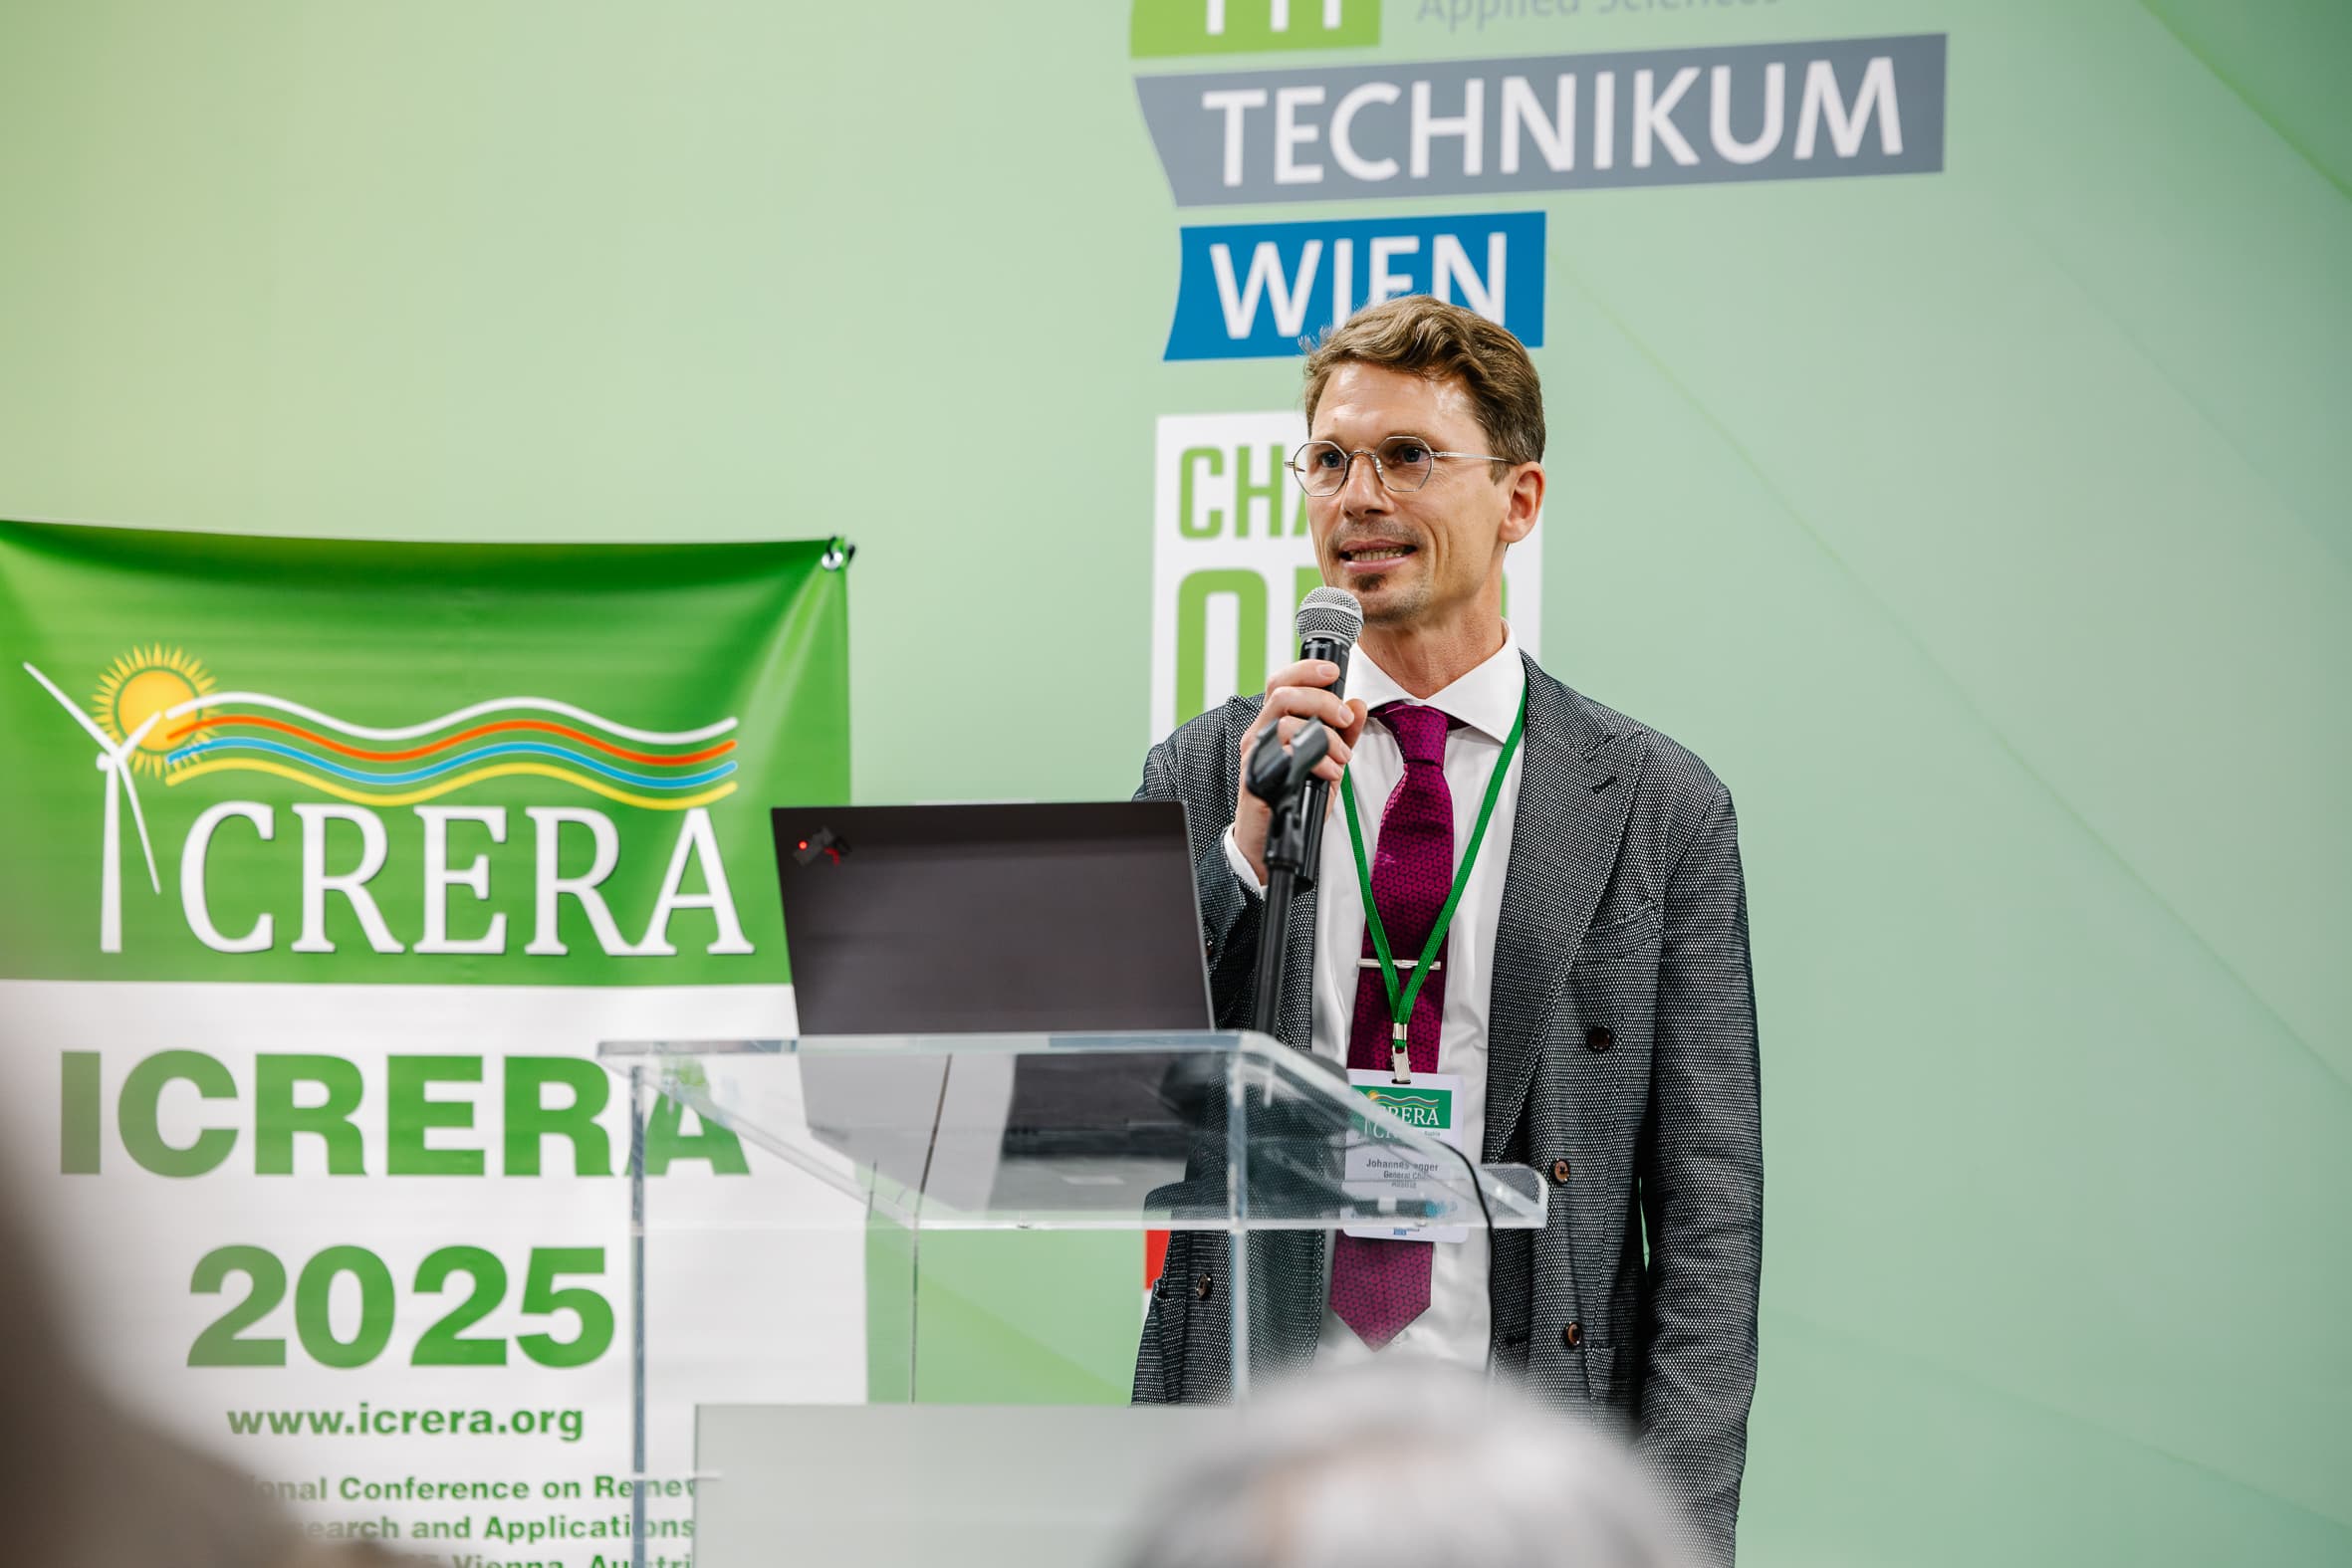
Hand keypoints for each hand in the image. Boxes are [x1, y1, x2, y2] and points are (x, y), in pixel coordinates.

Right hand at [1233, 659, 1368, 885]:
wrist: (1270, 839)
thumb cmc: (1295, 797)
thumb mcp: (1329, 760)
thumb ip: (1343, 733)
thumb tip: (1358, 704)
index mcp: (1273, 723)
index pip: (1282, 682)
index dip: (1306, 669)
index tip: (1333, 671)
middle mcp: (1260, 734)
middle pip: (1283, 694)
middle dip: (1322, 701)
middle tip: (1344, 718)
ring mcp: (1256, 754)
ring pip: (1285, 723)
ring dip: (1325, 738)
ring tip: (1341, 758)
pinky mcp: (1256, 776)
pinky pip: (1287, 756)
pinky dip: (1317, 761)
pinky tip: (1329, 773)